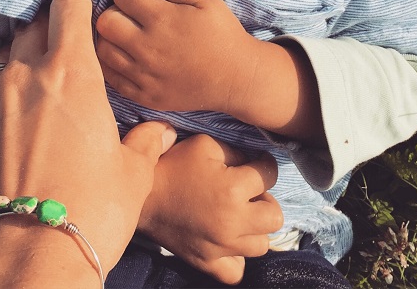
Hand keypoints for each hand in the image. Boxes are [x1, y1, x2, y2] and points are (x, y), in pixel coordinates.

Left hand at [0, 0, 176, 286]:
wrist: (28, 258)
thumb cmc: (90, 209)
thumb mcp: (132, 173)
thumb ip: (147, 141)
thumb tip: (162, 133)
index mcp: (72, 71)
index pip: (68, 6)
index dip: (81, 6)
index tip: (91, 20)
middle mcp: (28, 74)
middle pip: (35, 23)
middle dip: (53, 28)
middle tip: (73, 49)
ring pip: (10, 53)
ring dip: (28, 57)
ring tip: (48, 81)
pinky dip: (10, 88)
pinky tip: (27, 113)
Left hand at [95, 0, 259, 113]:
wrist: (238, 78)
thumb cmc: (223, 34)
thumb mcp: (206, 0)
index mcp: (163, 19)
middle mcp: (148, 47)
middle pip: (105, 22)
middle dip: (110, 7)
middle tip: (123, 5)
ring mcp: (145, 74)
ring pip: (103, 51)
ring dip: (107, 35)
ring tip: (121, 29)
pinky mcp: (146, 95)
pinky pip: (112, 78)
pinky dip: (110, 63)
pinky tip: (122, 53)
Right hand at [139, 134, 283, 284]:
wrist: (143, 195)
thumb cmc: (174, 164)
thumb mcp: (206, 145)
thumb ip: (237, 152)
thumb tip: (255, 161)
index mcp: (233, 189)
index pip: (270, 175)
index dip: (264, 164)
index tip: (255, 162)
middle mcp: (233, 223)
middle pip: (274, 217)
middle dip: (265, 199)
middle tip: (248, 191)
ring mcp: (221, 248)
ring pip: (261, 245)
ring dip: (254, 228)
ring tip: (237, 214)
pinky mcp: (207, 263)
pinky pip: (237, 271)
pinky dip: (237, 256)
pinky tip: (227, 239)